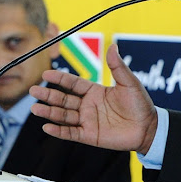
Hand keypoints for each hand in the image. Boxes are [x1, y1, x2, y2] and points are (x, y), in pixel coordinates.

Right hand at [30, 43, 158, 154]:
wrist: (148, 128)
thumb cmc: (141, 104)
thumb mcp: (129, 82)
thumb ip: (118, 66)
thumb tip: (113, 46)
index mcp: (95, 91)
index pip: (73, 83)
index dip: (60, 78)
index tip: (46, 73)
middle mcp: (88, 105)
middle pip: (64, 99)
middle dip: (48, 95)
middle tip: (32, 90)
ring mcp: (88, 120)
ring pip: (64, 116)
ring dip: (49, 112)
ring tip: (35, 108)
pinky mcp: (89, 135)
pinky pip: (71, 133)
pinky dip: (58, 131)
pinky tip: (47, 127)